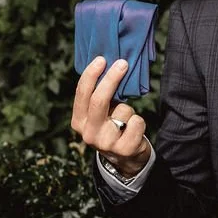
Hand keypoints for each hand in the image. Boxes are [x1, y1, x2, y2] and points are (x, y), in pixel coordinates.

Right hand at [71, 56, 149, 176]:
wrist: (124, 158)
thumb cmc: (112, 127)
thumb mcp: (99, 115)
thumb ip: (98, 97)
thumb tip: (108, 65)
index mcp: (78, 122)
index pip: (82, 94)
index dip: (91, 75)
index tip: (102, 59)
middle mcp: (88, 134)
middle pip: (99, 100)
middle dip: (111, 79)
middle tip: (123, 63)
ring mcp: (106, 143)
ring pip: (123, 110)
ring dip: (129, 110)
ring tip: (126, 120)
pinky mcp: (124, 149)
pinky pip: (137, 121)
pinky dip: (139, 121)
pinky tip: (133, 130)